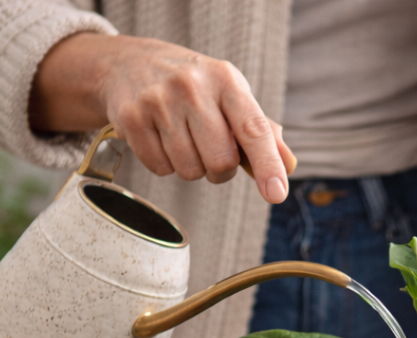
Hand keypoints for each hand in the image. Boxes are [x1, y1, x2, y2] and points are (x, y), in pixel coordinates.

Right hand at [29, 33, 295, 203]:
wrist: (128, 63)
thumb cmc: (193, 88)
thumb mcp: (230, 97)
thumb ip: (261, 132)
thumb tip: (288, 165)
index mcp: (226, 80)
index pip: (253, 129)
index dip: (267, 165)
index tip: (276, 194)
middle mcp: (192, 86)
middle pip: (221, 162)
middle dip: (220, 169)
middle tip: (210, 148)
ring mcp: (158, 101)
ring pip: (190, 171)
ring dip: (192, 167)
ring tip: (182, 138)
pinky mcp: (131, 117)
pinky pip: (161, 169)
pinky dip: (164, 164)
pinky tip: (160, 138)